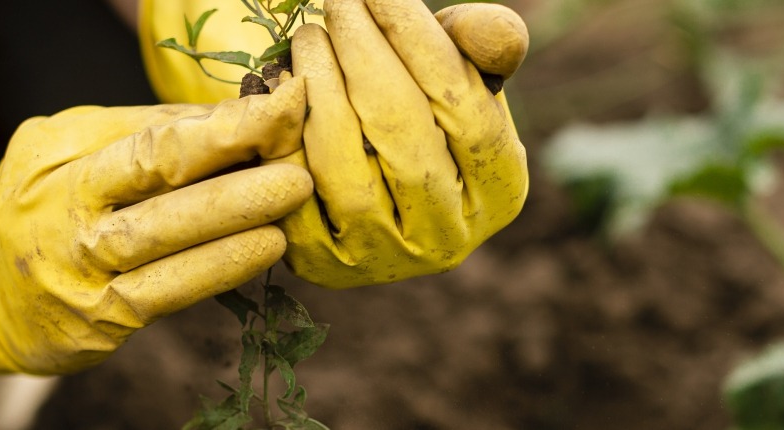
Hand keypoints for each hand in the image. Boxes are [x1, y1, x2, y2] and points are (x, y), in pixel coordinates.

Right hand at [0, 79, 309, 392]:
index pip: (149, 139)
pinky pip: (168, 293)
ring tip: (289, 198)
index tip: (279, 107)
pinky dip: (219, 269)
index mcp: (61, 161)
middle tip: (293, 157)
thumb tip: (233, 114)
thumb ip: (143, 131)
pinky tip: (263, 249)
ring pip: (163, 242)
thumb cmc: (43, 205)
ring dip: (234, 220)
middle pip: (156, 184)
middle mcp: (66, 216)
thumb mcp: (69, 148)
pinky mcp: (99, 322)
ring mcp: (80, 274)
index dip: (219, 125)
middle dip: (232, 168)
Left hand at [272, 0, 529, 287]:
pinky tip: (282, 88)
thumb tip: (491, 32)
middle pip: (403, 133)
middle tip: (338, 2)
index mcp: (502, 190)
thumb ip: (483, 42)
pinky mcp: (323, 266)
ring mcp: (384, 259)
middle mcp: (449, 238)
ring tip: (310, 37)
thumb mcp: (461, 71)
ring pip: (345, 167)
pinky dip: (285, 135)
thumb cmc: (421, 107)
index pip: (465, 106)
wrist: (365, 179)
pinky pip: (294, 192)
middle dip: (364, 54)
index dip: (420, 41)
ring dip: (320, 87)